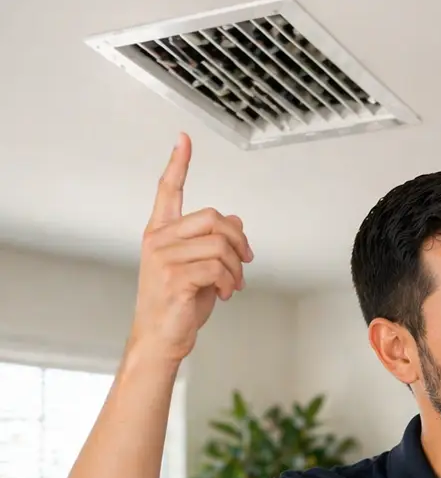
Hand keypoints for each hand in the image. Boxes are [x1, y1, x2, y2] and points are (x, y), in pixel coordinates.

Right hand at [130, 133, 252, 362]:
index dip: (178, 164)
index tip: (184, 140)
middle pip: (212, 217)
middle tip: (245, 262)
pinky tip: (226, 294)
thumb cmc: (178, 305)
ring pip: (219, 244)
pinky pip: (218, 268)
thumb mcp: (201, 269)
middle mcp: (159, 240)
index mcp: (161, 233)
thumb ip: (213, 244)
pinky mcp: (175, 277)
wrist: (161, 337)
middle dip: (238, 240)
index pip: (167, 191)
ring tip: (233, 285)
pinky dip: (231, 282)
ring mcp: (164, 257)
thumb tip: (236, 221)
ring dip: (237, 268)